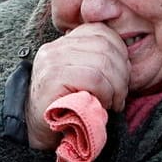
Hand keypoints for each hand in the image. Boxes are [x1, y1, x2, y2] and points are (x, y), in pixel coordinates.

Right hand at [25, 23, 128, 150]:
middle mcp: (55, 48)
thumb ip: (96, 63)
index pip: (100, 31)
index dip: (119, 51)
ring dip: (116, 85)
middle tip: (121, 94)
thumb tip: (126, 59)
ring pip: (102, 61)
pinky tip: (104, 104)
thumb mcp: (81, 79)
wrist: (35, 130)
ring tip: (114, 101)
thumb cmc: (65, 107)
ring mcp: (52, 62)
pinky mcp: (53, 78)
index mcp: (63, 43)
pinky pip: (94, 77)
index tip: (122, 75)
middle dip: (122, 72)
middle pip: (104, 45)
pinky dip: (106, 92)